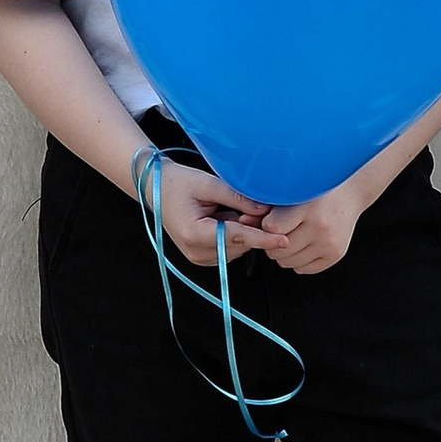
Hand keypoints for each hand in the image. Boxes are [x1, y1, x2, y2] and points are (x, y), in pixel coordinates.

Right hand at [153, 160, 270, 267]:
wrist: (156, 190)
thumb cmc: (178, 183)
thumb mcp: (208, 184)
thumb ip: (237, 197)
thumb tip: (266, 208)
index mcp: (195, 234)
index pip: (237, 237)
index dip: (263, 239)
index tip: (284, 241)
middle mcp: (197, 253)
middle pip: (241, 243)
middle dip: (251, 226)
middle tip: (247, 202)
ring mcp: (199, 258)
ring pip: (238, 246)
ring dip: (242, 229)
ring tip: (226, 207)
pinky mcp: (203, 258)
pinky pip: (231, 247)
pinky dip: (234, 233)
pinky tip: (223, 216)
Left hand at [254, 181, 363, 275]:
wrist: (351, 193)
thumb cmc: (315, 189)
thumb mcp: (292, 191)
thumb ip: (266, 207)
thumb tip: (242, 222)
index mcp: (307, 207)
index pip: (271, 227)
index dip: (266, 224)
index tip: (270, 217)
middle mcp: (320, 227)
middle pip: (277, 250)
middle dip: (272, 241)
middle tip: (279, 229)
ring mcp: (329, 244)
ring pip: (288, 262)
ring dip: (284, 252)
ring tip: (291, 235)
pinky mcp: (335, 255)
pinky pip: (303, 269)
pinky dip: (298, 260)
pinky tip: (303, 244)